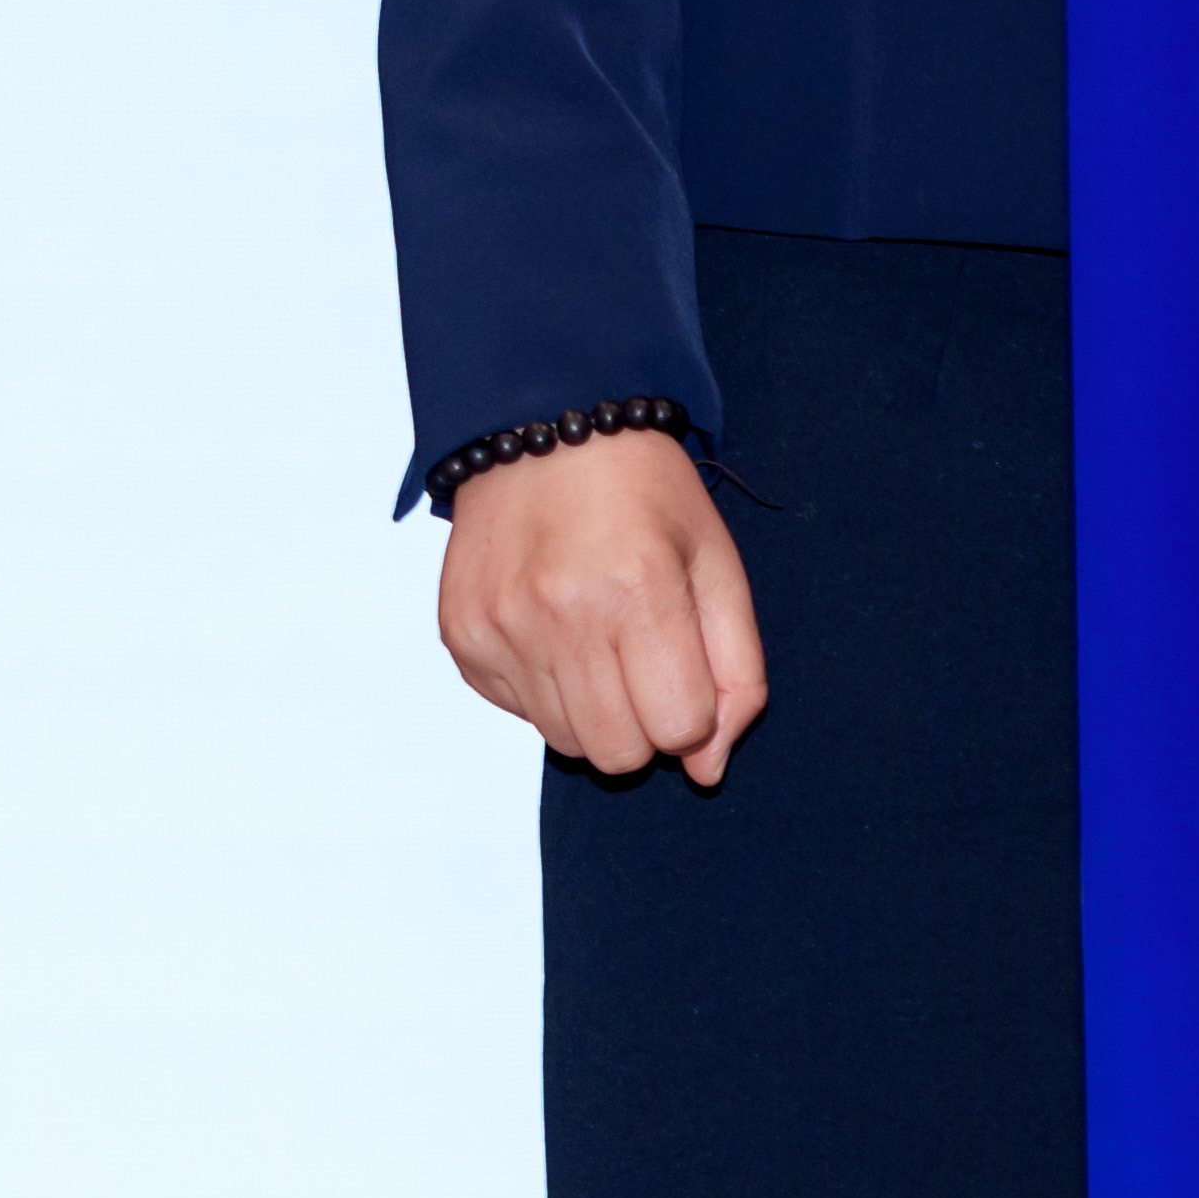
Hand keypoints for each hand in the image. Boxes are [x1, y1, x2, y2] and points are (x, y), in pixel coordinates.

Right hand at [436, 428, 764, 786]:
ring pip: (566, 742)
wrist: (547, 428)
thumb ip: (736, 674)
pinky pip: (518, 712)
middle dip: (645, 722)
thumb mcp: (717, 566)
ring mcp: (502, 629)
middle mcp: (560, 615)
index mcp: (640, 592)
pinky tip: (554, 625)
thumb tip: (707, 770)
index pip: (679, 729)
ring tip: (598, 637)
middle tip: (644, 658)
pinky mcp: (462, 637)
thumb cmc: (647, 496)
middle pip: (618, 753)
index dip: (694, 708)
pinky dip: (545, 687)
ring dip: (595, 709)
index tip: (685, 662)